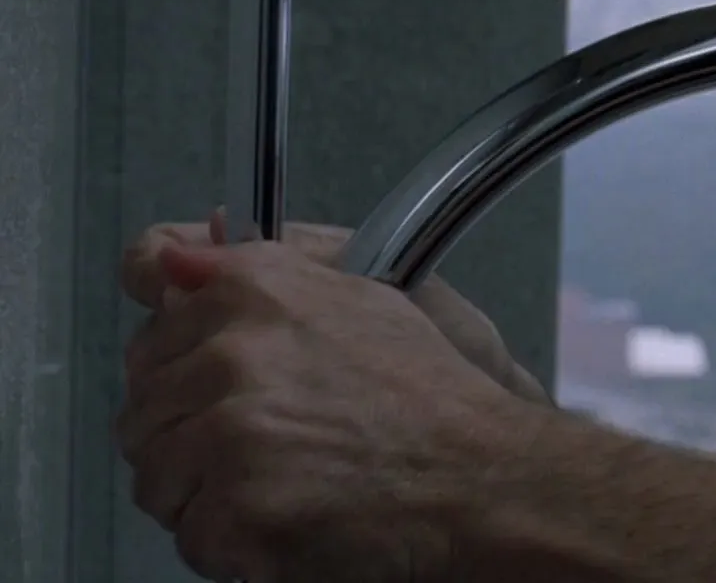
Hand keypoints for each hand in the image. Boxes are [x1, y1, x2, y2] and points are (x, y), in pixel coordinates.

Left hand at [116, 237, 543, 580]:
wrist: (481, 477)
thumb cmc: (431, 397)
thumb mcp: (358, 294)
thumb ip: (251, 273)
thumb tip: (168, 259)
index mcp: (253, 292)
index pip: (149, 336)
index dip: (184, 372)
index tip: (219, 392)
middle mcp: (231, 353)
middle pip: (144, 414)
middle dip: (190, 440)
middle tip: (267, 451)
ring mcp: (228, 433)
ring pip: (158, 481)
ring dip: (207, 496)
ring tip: (284, 487)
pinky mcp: (235, 508)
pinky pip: (192, 538)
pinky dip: (235, 547)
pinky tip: (291, 522)